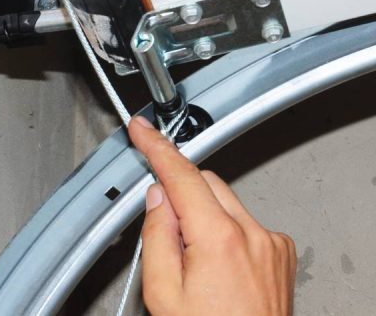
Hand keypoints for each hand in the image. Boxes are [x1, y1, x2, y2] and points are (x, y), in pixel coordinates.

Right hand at [131, 117, 296, 314]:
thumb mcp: (162, 293)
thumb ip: (156, 237)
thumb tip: (157, 199)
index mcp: (218, 239)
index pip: (181, 175)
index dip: (157, 147)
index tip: (142, 130)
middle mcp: (252, 234)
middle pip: (206, 183)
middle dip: (179, 191)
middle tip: (161, 224)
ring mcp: (271, 244)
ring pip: (226, 202)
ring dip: (203, 213)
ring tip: (191, 260)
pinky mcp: (281, 254)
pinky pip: (245, 223)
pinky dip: (226, 229)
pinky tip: (216, 266)